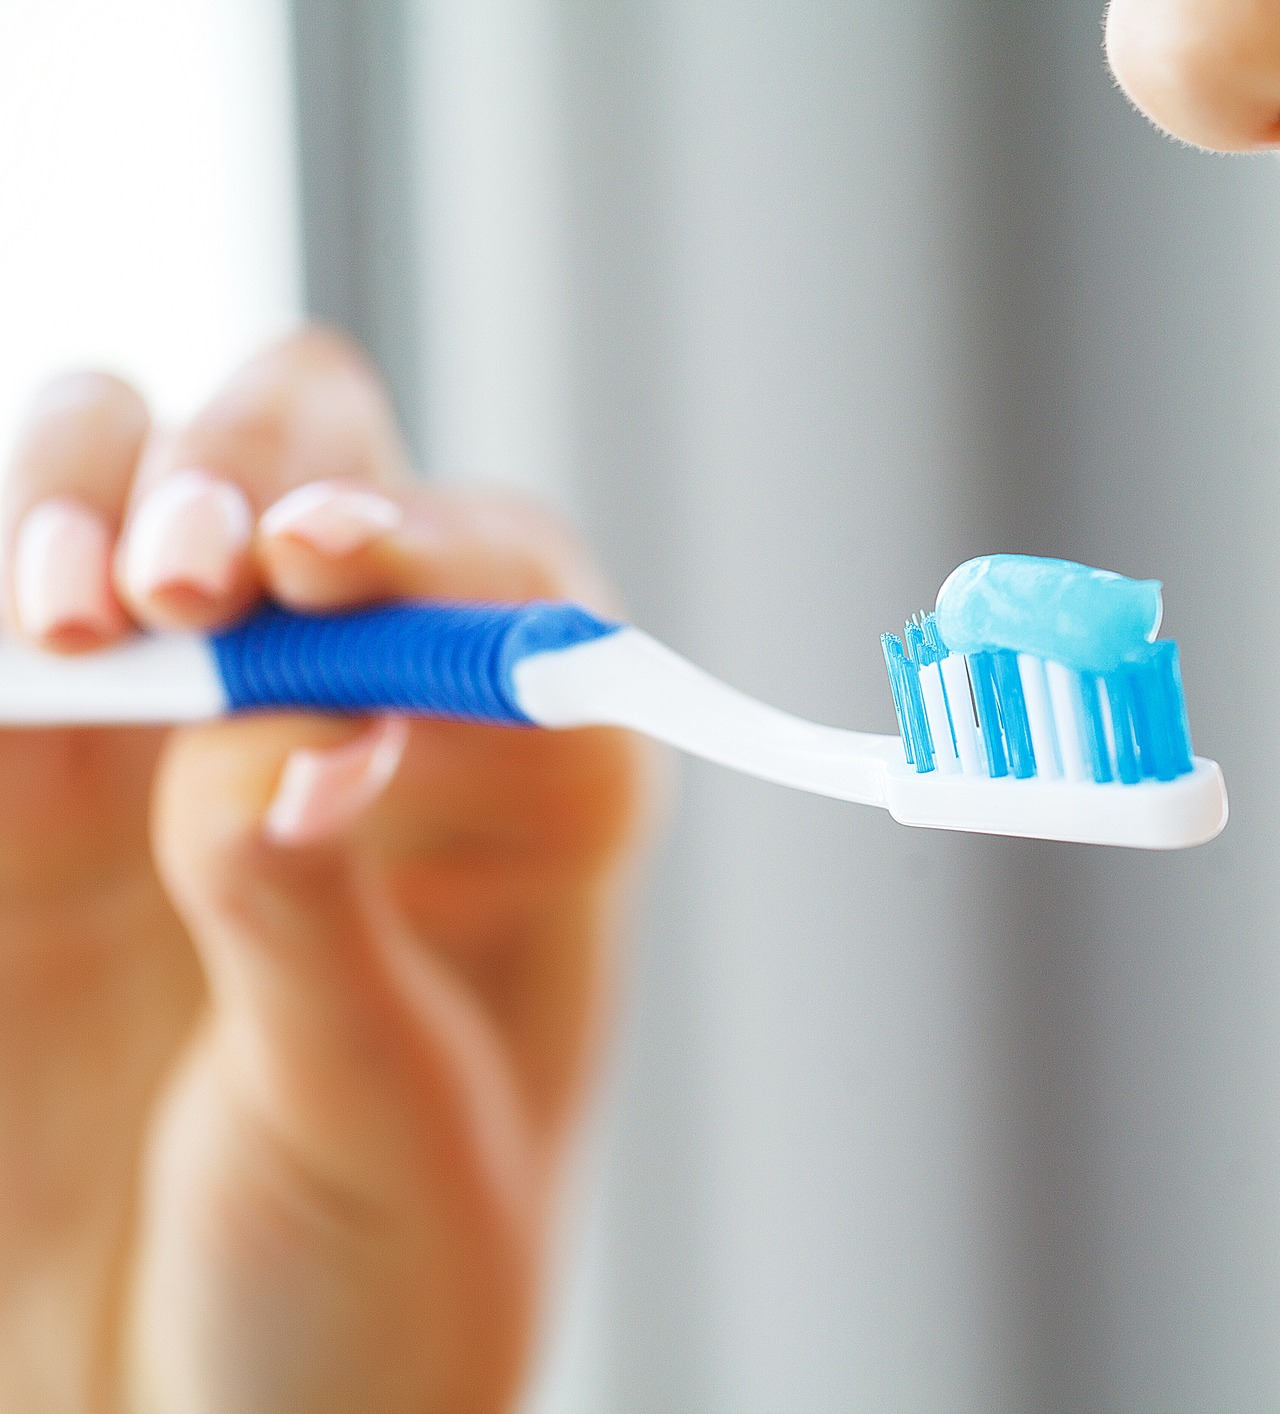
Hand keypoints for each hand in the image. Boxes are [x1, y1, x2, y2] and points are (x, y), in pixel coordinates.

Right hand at [0, 330, 658, 1411]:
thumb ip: (317, 917)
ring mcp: (169, 737)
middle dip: (247, 481)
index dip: (422, 545)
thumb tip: (304, 721)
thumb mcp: (373, 1125)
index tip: (325, 578)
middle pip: (316, 465)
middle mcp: (359, 720)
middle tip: (184, 589)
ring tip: (72, 622)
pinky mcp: (17, 790)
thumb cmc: (365, 1298)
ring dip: (82, 494)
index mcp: (529, 795)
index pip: (500, 576)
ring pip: (119, 482)